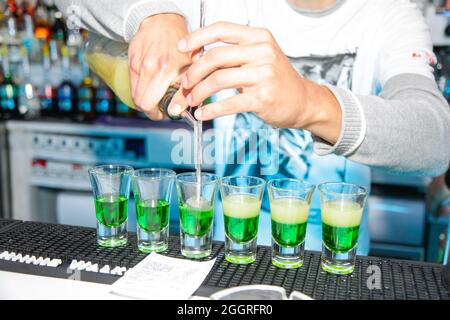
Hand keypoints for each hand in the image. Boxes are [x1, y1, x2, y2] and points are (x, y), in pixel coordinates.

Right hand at [128, 13, 191, 119]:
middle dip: (150, 109)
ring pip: (135, 95)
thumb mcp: (191, 66)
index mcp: (165, 70)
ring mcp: (137, 65)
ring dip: (145, 99)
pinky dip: (141, 88)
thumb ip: (187, 89)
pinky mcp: (131, 62)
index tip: (162, 114)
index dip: (156, 114)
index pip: (149, 104)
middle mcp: (148, 68)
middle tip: (160, 108)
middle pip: (140, 102)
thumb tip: (181, 111)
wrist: (162, 22)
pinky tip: (151, 83)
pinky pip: (133, 84)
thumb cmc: (180, 43)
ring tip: (157, 94)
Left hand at [174, 22, 341, 143]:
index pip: (221, 29)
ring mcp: (264, 75)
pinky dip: (211, 110)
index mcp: (259, 37)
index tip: (182, 48)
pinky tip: (203, 114)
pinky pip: (228, 103)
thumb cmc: (276, 79)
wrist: (303, 101)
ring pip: (218, 80)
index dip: (197, 37)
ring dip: (198, 93)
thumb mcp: (259, 57)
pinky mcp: (262, 98)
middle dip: (193, 72)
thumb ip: (232, 54)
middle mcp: (262, 52)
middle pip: (215, 57)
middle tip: (185, 84)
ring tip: (191, 101)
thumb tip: (196, 58)